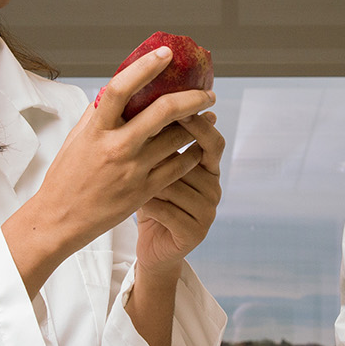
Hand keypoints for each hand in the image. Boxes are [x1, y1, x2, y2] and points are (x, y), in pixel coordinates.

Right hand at [4, 46, 214, 294]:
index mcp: (96, 130)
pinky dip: (191, 153)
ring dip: (197, 125)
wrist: (60, 219)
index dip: (145, 67)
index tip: (165, 53)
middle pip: (163, 112)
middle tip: (207, 93)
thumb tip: (119, 88)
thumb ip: (97, 114)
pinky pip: (178, 167)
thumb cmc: (66, 176)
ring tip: (207, 117)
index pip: (121, 89)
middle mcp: (117, 147)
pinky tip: (196, 147)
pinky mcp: (144, 191)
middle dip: (192, 98)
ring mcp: (133, 170)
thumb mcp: (76, 138)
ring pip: (177, 140)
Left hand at [135, 111, 223, 273]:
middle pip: (191, 161)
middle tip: (138, 145)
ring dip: (149, 181)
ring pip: (174, 185)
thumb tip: (140, 99)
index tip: (176, 108)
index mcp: (208, 168)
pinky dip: (147, 204)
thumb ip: (158, 140)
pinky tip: (134, 202)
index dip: (198, 125)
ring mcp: (208, 212)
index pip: (212, 141)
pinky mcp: (194, 233)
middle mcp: (214, 188)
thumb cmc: (152, 200)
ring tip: (130, 180)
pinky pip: (166, 210)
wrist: (154, 247)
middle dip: (162, 153)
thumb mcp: (155, 168)